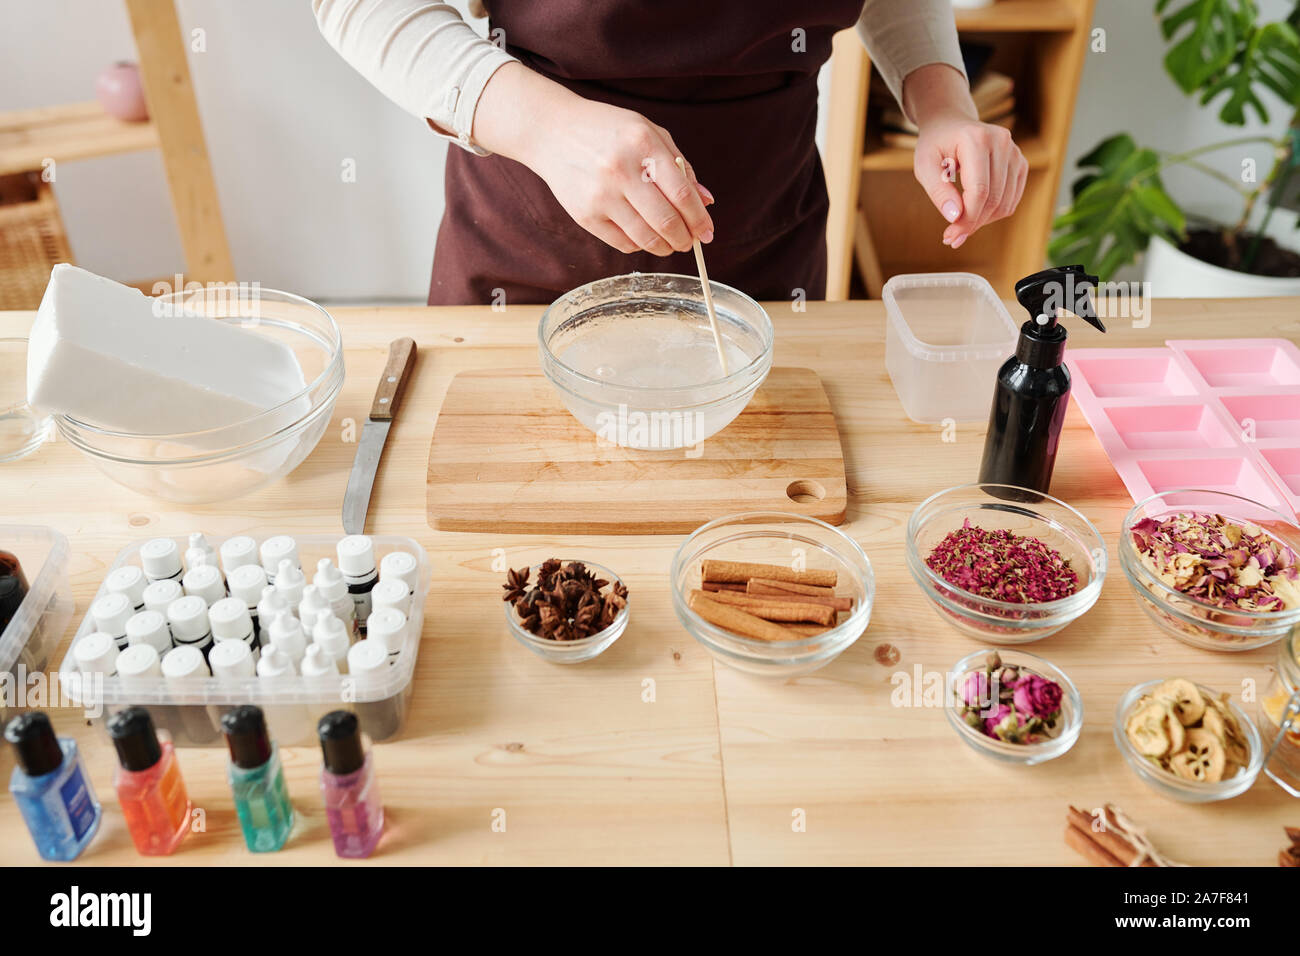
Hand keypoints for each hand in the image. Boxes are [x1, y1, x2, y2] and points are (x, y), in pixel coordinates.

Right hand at [472, 63, 713, 254]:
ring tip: (671, 243)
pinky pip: (622, 242)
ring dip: (665, 247)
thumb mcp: (648, 133)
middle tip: (690, 242)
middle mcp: (621, 171)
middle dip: (685, 238)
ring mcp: (601, 196)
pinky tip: (644, 237)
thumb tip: (706, 202)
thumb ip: (680, 165)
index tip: (707, 232)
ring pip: (645, 238)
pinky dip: (640, 245)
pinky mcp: (585, 215)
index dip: (699, 219)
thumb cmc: (607, 130)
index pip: (682, 194)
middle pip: (666, 221)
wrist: (552, 131)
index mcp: (643, 145)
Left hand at [904, 65, 1027, 248]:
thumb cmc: (935, 145)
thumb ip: (938, 191)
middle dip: (972, 224)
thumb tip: (954, 217)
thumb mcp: (924, 166)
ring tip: (960, 226)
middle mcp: (1002, 142)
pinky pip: (1011, 200)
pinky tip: (974, 214)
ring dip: (982, 222)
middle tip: (952, 237)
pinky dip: (993, 214)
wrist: (950, 124)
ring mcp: (1015, 152)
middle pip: (993, 199)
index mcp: (977, 139)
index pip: (979, 190)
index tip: (949, 236)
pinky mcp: (1020, 163)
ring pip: (1005, 203)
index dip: (966, 219)